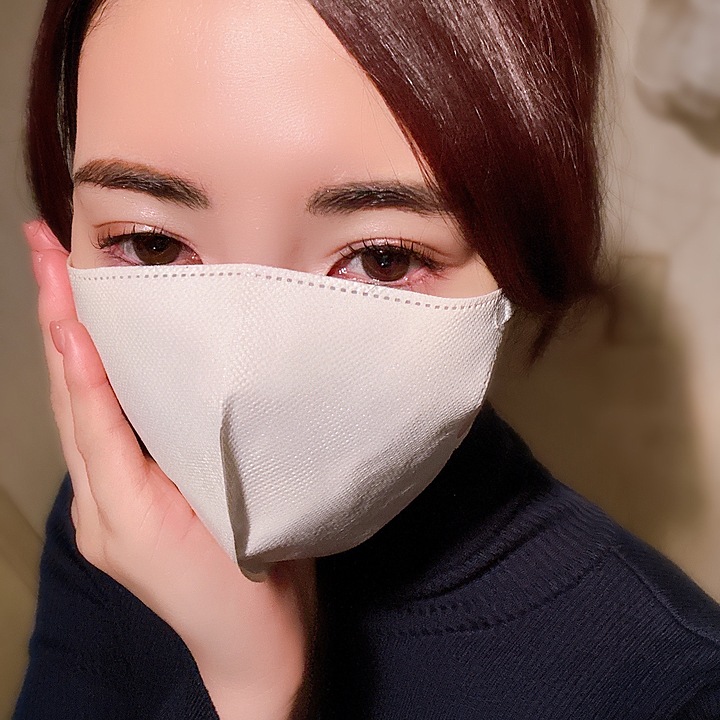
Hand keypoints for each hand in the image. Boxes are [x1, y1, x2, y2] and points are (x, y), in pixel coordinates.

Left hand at [26, 220, 315, 719]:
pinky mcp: (125, 507)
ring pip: (80, 408)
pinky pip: (103, 429)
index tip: (61, 277)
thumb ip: (174, 457)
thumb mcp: (221, 520)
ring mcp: (107, 506)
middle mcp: (99, 501)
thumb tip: (154, 384)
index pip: (87, 404)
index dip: (74, 339)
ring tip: (60, 279)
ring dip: (66, 341)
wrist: (257, 648)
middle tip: (43, 249)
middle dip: (54, 320)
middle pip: (68, 396)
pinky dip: (93, 378)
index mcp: (118, 506)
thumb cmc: (248, 589)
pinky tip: (98, 345)